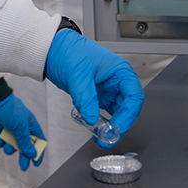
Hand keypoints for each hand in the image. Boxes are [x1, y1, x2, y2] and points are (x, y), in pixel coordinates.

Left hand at [0, 94, 45, 170]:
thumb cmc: (10, 109)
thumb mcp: (20, 127)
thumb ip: (25, 142)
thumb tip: (32, 154)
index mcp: (31, 126)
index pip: (39, 141)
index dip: (38, 152)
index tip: (36, 163)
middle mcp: (21, 129)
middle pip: (25, 147)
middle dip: (24, 157)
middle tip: (23, 167)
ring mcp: (10, 130)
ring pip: (12, 146)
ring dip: (9, 149)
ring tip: (6, 146)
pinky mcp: (0, 131)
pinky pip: (1, 142)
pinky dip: (0, 143)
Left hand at [44, 29, 143, 146]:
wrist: (54, 50)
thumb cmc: (69, 51)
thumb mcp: (78, 75)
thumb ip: (86, 99)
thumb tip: (92, 119)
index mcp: (121, 71)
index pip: (134, 97)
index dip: (128, 116)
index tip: (117, 128)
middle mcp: (117, 81)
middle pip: (128, 109)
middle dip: (119, 125)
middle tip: (108, 137)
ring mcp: (108, 90)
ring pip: (116, 114)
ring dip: (110, 126)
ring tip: (101, 137)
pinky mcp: (98, 96)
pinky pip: (104, 114)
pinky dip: (100, 123)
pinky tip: (93, 128)